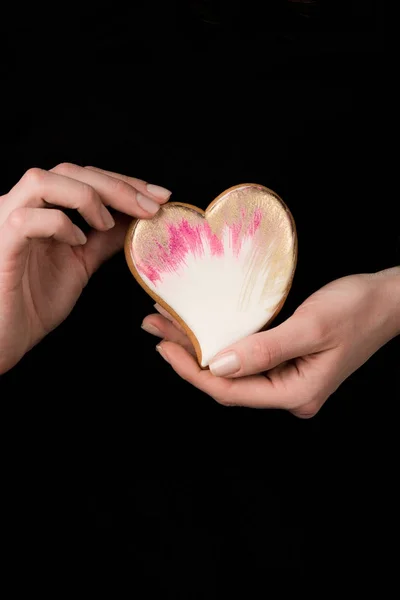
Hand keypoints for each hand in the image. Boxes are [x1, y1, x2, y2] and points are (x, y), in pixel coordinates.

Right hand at [0, 163, 170, 373]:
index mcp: (40, 208)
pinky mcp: (0, 245)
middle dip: (116, 186)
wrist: (5, 339)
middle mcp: (20, 206)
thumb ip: (104, 240)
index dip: (124, 182)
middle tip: (151, 207)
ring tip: (106, 223)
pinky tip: (77, 241)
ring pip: (42, 181)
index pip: (84, 177)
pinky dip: (58, 224)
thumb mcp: (80, 264)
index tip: (160, 196)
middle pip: (68, 171)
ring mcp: (5, 222)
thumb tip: (137, 221)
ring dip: (86, 196)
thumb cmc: (34, 302)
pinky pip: (27, 220)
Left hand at [142, 269, 399, 417]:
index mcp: (296, 393)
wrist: (388, 300)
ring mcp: (287, 379)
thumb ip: (265, 349)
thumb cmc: (358, 309)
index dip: (191, 372)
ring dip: (199, 346)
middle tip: (154, 327)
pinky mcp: (287, 363)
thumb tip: (216, 365)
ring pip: (232, 368)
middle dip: (187, 356)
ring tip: (166, 323)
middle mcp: (288, 393)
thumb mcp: (312, 325)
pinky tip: (201, 325)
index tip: (162, 348)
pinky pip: (246, 356)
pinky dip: (220, 340)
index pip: (230, 391)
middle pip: (226, 381)